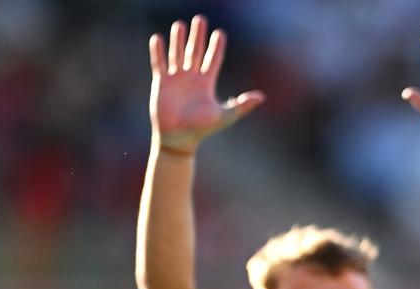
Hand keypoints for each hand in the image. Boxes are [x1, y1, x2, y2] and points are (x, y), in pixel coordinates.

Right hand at [149, 15, 264, 153]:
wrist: (179, 138)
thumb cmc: (202, 129)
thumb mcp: (225, 116)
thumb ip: (242, 105)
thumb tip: (262, 97)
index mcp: (207, 83)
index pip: (213, 60)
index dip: (216, 47)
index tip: (220, 33)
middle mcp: (192, 77)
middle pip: (195, 51)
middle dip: (198, 36)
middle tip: (200, 19)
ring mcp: (176, 79)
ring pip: (177, 54)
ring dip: (178, 40)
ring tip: (180, 24)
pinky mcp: (162, 82)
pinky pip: (159, 63)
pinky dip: (158, 52)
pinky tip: (157, 38)